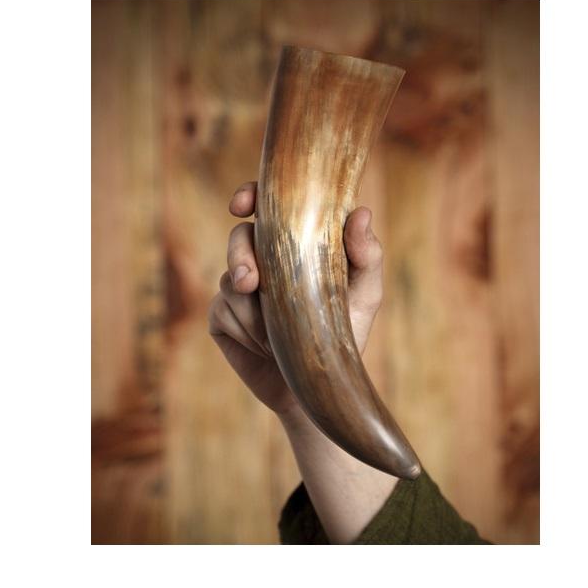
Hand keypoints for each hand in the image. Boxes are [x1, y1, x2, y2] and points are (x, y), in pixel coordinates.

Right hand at [208, 180, 383, 416]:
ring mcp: (240, 289)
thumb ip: (366, 256)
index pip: (269, 207)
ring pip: (228, 279)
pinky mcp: (223, 317)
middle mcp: (266, 260)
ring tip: (277, 336)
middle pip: (239, 237)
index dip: (251, 196)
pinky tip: (263, 346)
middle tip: (250, 282)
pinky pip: (221, 310)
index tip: (244, 204)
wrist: (315, 391)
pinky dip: (243, 330)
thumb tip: (361, 212)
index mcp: (297, 245)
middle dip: (240, 256)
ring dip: (253, 310)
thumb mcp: (365, 297)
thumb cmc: (345, 338)